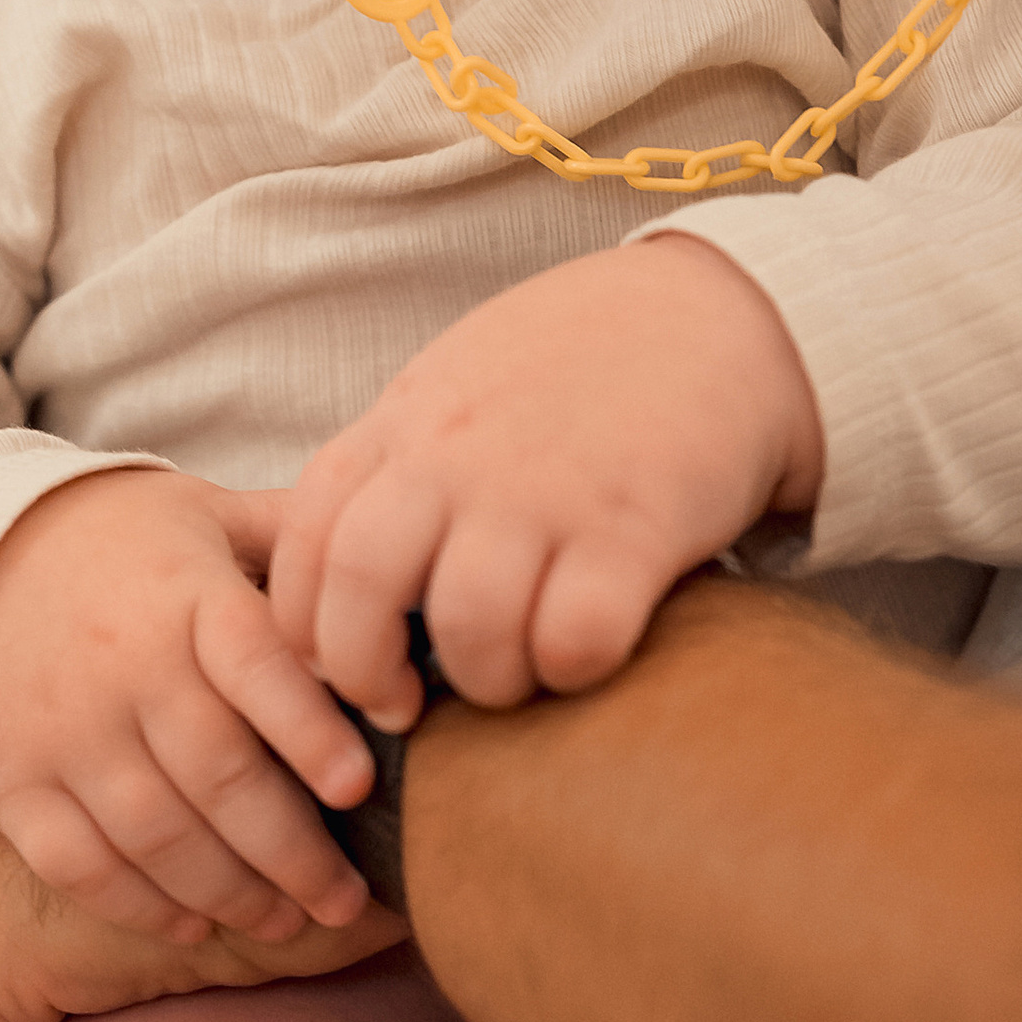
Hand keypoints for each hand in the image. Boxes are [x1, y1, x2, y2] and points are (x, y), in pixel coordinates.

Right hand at [0, 469, 376, 940]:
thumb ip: (296, 539)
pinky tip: (192, 923)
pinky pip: (76, 863)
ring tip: (287, 922)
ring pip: (156, 834)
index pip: (256, 665)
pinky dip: (137, 904)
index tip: (360, 784)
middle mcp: (122, 667)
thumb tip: (400, 566)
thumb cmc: (124, 545)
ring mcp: (62, 732)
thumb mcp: (208, 515)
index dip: (310, 729)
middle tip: (348, 899)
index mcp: (185, 597)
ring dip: (231, 892)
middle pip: (218, 776)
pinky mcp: (11, 782)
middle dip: (294, 852)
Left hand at [272, 233, 823, 722]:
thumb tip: (337, 584)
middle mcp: (458, 453)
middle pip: (361, 585)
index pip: (305, 538)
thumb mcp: (456, 386)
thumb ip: (396, 466)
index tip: (340, 668)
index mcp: (405, 422)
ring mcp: (544, 487)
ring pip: (468, 628)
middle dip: (366, 674)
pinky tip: (590, 652)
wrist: (718, 314)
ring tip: (516, 676)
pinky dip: (573, 669)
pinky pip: (576, 637)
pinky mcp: (635, 524)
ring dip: (487, 680)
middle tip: (406, 708)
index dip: (303, 627)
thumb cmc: (578, 366)